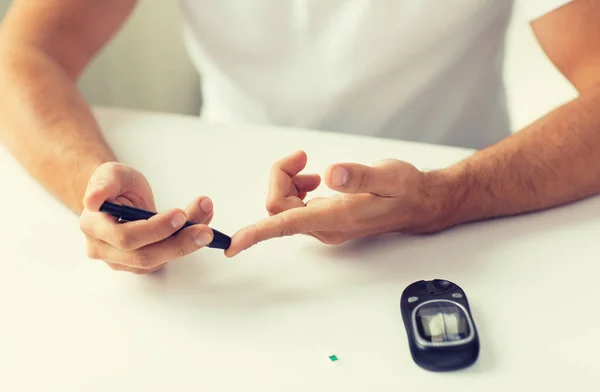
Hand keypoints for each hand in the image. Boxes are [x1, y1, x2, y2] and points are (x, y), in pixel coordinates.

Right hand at [79, 162, 214, 273]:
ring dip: (186, 244)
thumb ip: (104, 184)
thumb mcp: (111, 173)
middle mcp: (103, 248)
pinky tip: (201, 226)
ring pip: (157, 260)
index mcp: (93, 226)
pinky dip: (186, 243)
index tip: (180, 215)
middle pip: (144, 255)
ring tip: (207, 225)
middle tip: (205, 230)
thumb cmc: (115, 185)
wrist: (118, 196)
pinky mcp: (139, 264)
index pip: (125, 236)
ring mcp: (121, 260)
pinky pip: (165, 258)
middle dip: (178, 243)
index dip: (155, 229)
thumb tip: (93, 199)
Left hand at [225, 151, 443, 256]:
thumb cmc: (405, 189)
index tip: (233, 245)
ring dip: (287, 182)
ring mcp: (323, 225)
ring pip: (283, 207)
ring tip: (308, 166)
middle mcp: (324, 227)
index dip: (257, 234)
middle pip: (278, 208)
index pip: (286, 226)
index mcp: (335, 218)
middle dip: (280, 178)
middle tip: (301, 157)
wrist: (418, 202)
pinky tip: (313, 178)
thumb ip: (361, 176)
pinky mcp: (325, 219)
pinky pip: (293, 206)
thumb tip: (333, 174)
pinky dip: (295, 187)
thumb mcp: (389, 176)